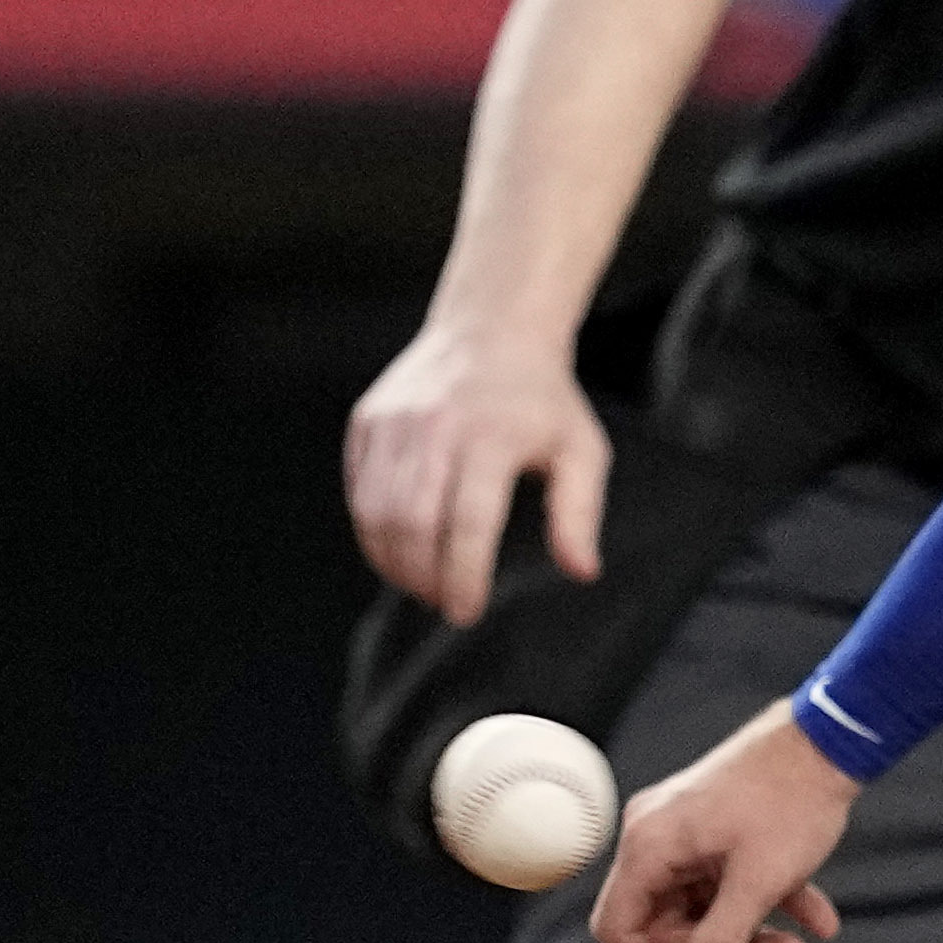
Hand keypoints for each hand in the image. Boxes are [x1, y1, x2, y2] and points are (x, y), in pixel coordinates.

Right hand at [345, 317, 610, 626]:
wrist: (492, 330)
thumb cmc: (542, 400)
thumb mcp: (582, 451)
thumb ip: (579, 513)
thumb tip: (581, 571)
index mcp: (490, 437)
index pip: (467, 524)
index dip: (462, 576)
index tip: (465, 611)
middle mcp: (434, 427)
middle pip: (410, 523)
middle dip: (422, 577)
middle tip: (443, 603)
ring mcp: (393, 422)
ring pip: (375, 511)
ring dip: (391, 561)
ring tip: (419, 584)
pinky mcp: (368, 421)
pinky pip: (360, 490)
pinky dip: (372, 530)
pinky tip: (398, 549)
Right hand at [590, 703, 859, 942]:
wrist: (830, 739)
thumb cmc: (790, 801)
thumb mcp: (757, 882)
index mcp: (650, 846)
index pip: (617, 927)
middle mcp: (658, 836)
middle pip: (669, 919)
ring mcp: (689, 830)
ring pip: (706, 903)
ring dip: (751, 929)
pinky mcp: (721, 826)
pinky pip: (732, 877)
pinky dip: (770, 899)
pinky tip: (820, 919)